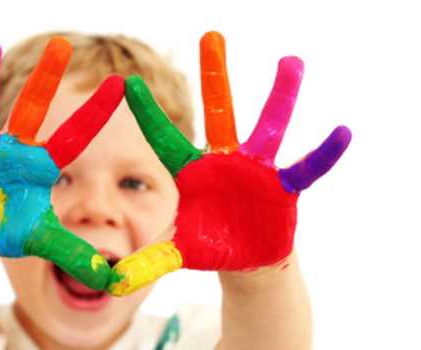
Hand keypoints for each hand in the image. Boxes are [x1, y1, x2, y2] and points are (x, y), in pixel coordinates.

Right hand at [0, 38, 124, 289]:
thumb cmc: (8, 228)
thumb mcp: (41, 241)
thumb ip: (73, 254)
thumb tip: (109, 278)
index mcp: (39, 165)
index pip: (74, 138)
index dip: (95, 114)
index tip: (120, 85)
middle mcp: (12, 149)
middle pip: (33, 109)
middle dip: (47, 79)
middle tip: (63, 44)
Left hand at [108, 32, 351, 295]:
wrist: (246, 256)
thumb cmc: (209, 245)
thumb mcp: (176, 254)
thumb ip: (147, 263)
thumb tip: (110, 284)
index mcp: (192, 171)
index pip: (164, 139)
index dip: (148, 113)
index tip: (127, 83)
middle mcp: (223, 161)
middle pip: (218, 113)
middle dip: (215, 76)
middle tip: (211, 35)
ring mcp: (255, 169)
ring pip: (267, 127)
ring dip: (280, 96)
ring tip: (291, 62)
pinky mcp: (282, 187)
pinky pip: (305, 168)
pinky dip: (322, 155)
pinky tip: (342, 133)